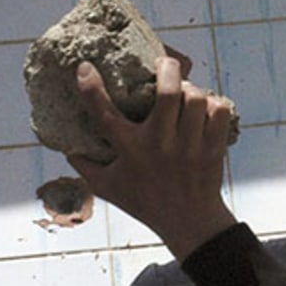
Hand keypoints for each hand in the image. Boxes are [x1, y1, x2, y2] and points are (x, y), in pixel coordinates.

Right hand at [66, 56, 237, 260]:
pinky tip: (205, 108)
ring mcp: (189, 147)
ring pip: (195, 99)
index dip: (92, 88)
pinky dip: (213, 104)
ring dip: (191, 89)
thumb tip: (66, 144)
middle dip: (168, 69)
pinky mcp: (213, 149)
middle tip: (165, 63)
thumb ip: (85, 166)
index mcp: (130, 151)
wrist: (189, 222)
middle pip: (168, 93)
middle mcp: (159, 146)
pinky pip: (219, 112)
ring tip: (185, 91)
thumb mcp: (107, 187)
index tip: (85, 67)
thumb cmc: (144, 202)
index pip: (105, 115)